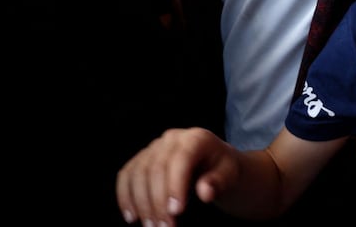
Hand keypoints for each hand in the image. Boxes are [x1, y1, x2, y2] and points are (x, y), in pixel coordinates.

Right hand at [116, 127, 235, 226]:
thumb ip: (219, 181)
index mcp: (196, 138)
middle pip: (156, 168)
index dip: (175, 185)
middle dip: (157, 202)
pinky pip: (127, 174)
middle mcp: (172, 138)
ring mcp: (154, 147)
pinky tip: (132, 217)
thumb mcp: (230, 175)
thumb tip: (205, 192)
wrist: (215, 163)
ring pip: (138, 173)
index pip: (181, 160)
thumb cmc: (224, 170)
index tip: (176, 212)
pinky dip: (125, 196)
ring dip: (141, 204)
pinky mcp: (142, 158)